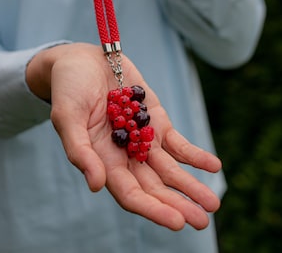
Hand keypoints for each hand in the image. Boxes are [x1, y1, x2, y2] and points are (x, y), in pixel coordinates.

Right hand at [26, 43, 221, 230]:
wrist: (85, 61)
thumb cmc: (69, 88)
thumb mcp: (68, 117)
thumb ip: (80, 150)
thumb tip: (96, 185)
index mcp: (103, 160)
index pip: (130, 193)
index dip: (152, 208)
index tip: (177, 221)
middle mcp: (125, 155)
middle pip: (154, 186)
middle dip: (177, 204)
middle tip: (201, 221)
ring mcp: (143, 139)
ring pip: (169, 169)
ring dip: (190, 186)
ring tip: (212, 203)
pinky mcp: (156, 121)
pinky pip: (178, 143)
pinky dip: (195, 155)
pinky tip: (214, 166)